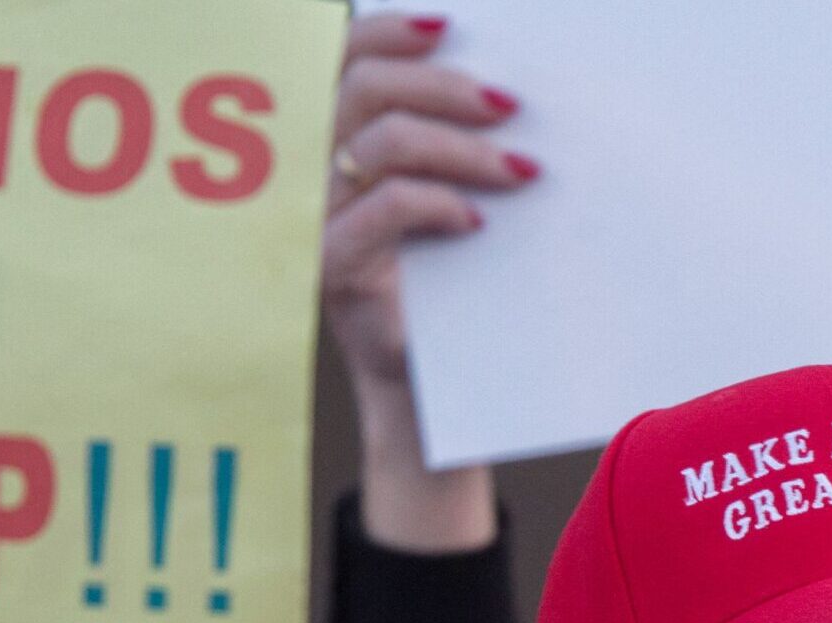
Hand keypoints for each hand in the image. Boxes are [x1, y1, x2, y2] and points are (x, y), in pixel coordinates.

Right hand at [323, 13, 534, 392]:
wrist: (426, 378)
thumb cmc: (441, 281)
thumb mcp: (445, 194)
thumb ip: (448, 136)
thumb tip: (500, 82)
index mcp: (333, 138)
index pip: (344, 58)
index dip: (389, 31)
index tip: (449, 26)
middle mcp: (313, 169)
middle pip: (364, 86)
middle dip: (444, 86)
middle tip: (507, 104)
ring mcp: (317, 217)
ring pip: (384, 141)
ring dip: (462, 146)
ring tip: (519, 168)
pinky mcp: (333, 264)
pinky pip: (388, 206)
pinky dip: (441, 202)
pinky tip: (478, 221)